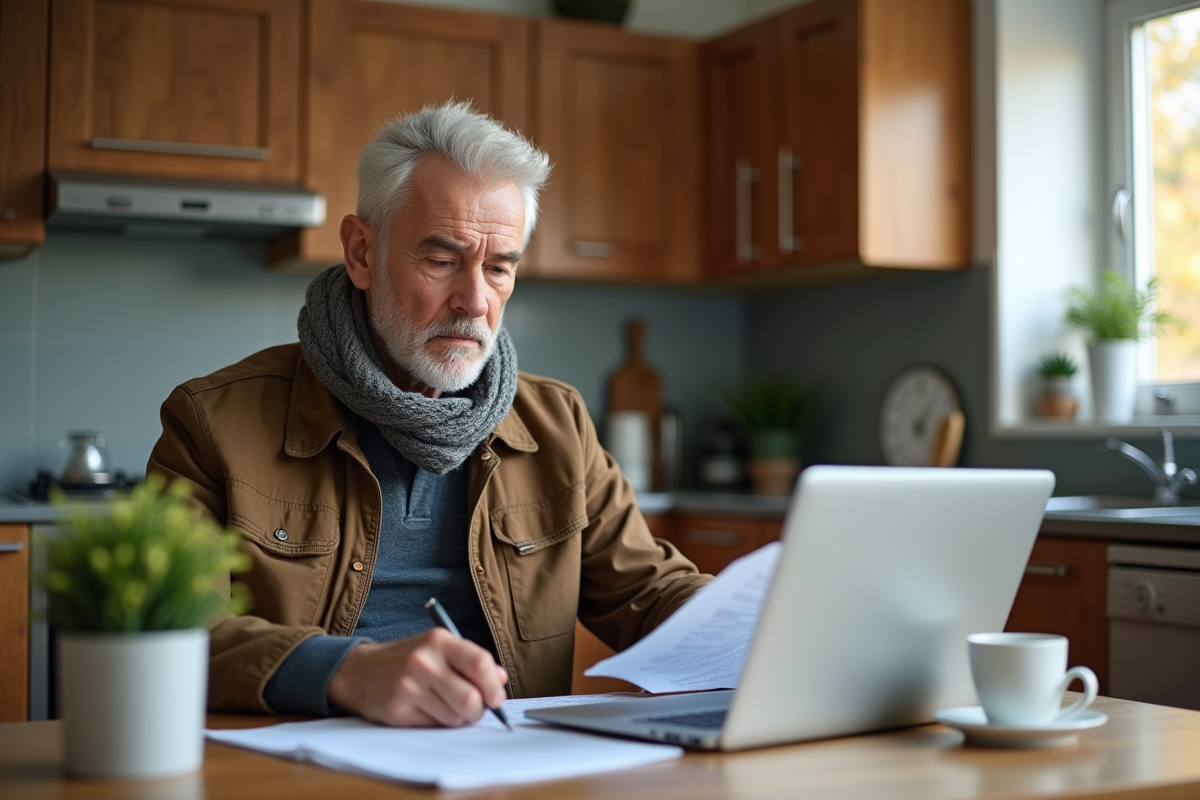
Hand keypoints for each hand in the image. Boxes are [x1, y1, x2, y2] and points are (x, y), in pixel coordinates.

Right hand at [327, 629, 507, 726]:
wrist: (360, 671)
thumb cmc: (408, 660)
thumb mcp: (439, 649)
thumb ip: (471, 662)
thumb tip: (501, 679)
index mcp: (439, 640)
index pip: (480, 663)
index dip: (494, 686)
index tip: (496, 698)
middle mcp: (424, 661)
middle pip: (470, 699)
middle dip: (478, 711)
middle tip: (474, 710)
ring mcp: (409, 686)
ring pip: (454, 717)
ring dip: (456, 719)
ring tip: (443, 705)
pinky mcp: (397, 709)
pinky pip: (433, 726)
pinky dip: (436, 723)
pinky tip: (424, 710)